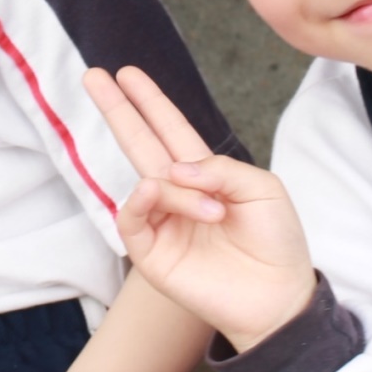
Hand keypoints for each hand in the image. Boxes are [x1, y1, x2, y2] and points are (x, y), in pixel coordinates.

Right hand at [86, 66, 315, 350]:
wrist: (278, 297)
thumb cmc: (276, 242)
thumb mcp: (262, 189)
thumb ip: (220, 168)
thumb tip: (171, 171)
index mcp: (207, 175)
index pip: (170, 130)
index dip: (151, 102)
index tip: (128, 74)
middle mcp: (179, 195)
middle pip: (139, 143)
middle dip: (118, 109)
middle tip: (94, 76)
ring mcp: (162, 223)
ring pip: (147, 182)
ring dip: (177, 189)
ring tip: (214, 212)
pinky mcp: (152, 254)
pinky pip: (131, 218)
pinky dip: (142, 200)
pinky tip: (157, 194)